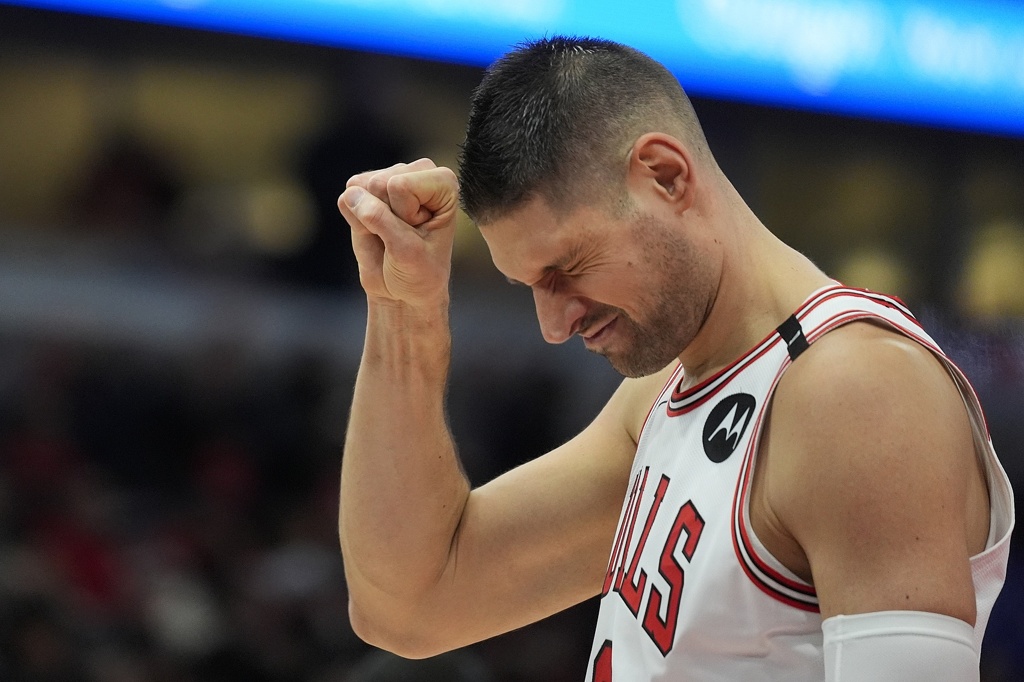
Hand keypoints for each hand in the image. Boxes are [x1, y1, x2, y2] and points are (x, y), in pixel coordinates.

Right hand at [338, 159, 458, 309]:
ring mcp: (389, 179)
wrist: (403, 292)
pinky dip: (356, 222)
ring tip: (389, 235)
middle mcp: (416, 174)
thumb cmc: (418, 273)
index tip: (418, 234)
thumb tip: (351, 195)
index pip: (401, 186)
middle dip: (387, 218)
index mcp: (442, 183)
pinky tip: (375, 232)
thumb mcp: (406, 251)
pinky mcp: (365, 191)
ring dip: (370, 221)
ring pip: (360, 188)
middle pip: (379, 183)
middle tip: (402, 237)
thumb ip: (381, 220)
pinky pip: (347, 198)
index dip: (404, 217)